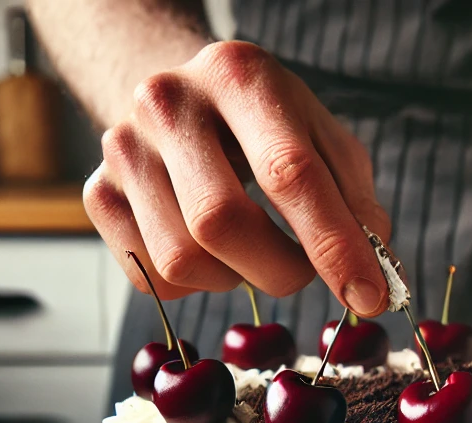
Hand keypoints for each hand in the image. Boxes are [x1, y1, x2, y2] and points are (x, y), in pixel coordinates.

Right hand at [84, 40, 390, 313]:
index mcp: (239, 76)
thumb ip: (355, 202)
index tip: (368, 295)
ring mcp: (123, 147)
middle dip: (280, 269)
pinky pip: (154, 278)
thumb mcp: (323, 140)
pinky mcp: (98, 193)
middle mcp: (167, 102)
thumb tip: (373, 274)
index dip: (333, 245)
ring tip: (249, 246)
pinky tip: (209, 249)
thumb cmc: (265, 127)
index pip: (289, 172)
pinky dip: (196, 283)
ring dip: (235, 277)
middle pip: (222, 223)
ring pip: (184, 260)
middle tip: (301, 267)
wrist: (181, 99)